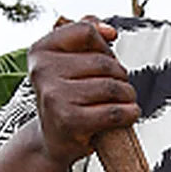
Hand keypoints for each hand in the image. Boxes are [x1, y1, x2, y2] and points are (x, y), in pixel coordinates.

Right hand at [26, 18, 139, 169]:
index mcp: (41, 50)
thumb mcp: (67, 61)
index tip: (107, 60)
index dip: (104, 46)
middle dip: (120, 75)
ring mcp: (54, 96)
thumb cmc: (66, 97)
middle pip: (103, 62)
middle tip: (120, 89)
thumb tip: (110, 31)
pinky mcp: (69, 121)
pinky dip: (129, 114)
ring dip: (128, 96)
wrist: (52, 140)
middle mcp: (42, 70)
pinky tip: (128, 115)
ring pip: (111, 87)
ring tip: (125, 102)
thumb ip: (84, 34)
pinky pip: (113, 112)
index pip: (85, 31)